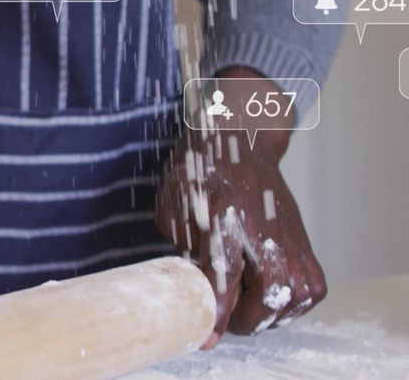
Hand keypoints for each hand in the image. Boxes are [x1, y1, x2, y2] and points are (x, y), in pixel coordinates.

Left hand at [155, 67, 326, 348]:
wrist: (237, 144)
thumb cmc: (199, 177)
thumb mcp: (173, 214)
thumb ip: (183, 255)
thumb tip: (189, 292)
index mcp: (226, 224)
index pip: (223, 284)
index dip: (215, 315)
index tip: (207, 337)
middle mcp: (264, 234)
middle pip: (269, 301)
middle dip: (244, 317)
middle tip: (225, 314)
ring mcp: (290, 239)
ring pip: (292, 300)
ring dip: (269, 311)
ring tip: (246, 304)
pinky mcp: (305, 243)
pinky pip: (310, 289)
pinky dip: (292, 300)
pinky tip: (268, 294)